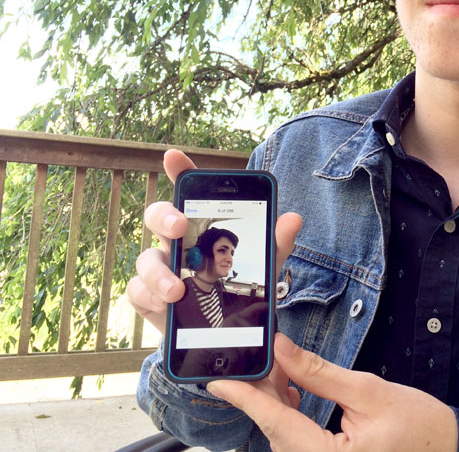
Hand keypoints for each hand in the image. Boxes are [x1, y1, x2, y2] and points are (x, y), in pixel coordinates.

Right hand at [126, 149, 301, 331]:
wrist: (228, 330)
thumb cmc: (242, 286)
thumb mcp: (266, 264)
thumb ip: (277, 242)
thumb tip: (293, 218)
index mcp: (204, 226)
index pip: (189, 191)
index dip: (179, 171)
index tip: (173, 156)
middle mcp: (178, 242)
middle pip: (158, 216)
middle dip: (164, 216)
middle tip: (180, 226)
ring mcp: (161, 268)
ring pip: (146, 258)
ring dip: (158, 272)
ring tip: (176, 290)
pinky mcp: (150, 297)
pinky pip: (138, 291)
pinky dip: (150, 298)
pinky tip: (166, 306)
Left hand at [207, 334, 457, 451]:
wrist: (450, 450)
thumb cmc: (418, 426)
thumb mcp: (368, 391)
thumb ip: (319, 373)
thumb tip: (282, 351)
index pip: (276, 423)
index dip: (244, 398)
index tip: (216, 380)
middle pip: (276, 430)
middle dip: (264, 393)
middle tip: (259, 357)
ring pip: (284, 438)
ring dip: (277, 404)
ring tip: (280, 370)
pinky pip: (297, 445)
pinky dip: (289, 419)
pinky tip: (293, 394)